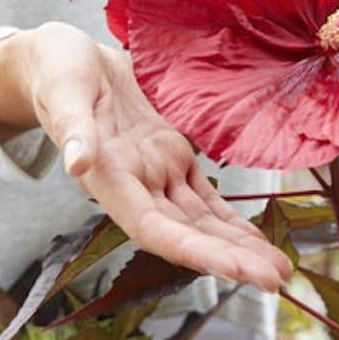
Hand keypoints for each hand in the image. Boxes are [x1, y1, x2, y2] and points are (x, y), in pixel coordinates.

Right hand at [0, 22, 292, 290]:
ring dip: (238, 245)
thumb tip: (77, 163)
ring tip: (278, 267)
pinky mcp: (171, 155)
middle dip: (231, 258)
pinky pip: (205, 195)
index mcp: (110, 180)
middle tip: (276, 279)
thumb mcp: (64, 94)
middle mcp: (137, 187)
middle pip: (187, 233)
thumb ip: (73, 130)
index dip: (192, 251)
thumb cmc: (60, 75)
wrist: (70, 60)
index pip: (154, 228)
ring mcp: (157, 174)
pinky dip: (230, 218)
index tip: (233, 269)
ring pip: (202, 219)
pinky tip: (254, 238)